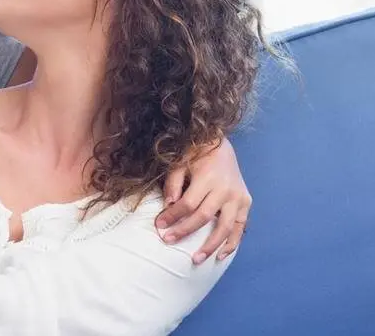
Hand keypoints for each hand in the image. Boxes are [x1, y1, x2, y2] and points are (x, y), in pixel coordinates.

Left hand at [155, 139, 250, 263]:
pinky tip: (221, 255)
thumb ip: (173, 184)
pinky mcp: (246, 202)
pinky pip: (240, 227)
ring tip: (197, 259)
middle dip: (185, 231)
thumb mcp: (180, 163)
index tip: (159, 225)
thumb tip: (168, 206)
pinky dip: (232, 242)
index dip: (172, 216)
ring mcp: (238, 197)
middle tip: (169, 241)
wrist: (220, 145)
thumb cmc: (196, 154)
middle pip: (204, 217)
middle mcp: (226, 189)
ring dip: (211, 245)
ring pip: (225, 227)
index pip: (188, 204)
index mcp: (208, 178)